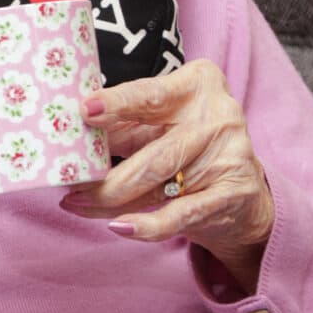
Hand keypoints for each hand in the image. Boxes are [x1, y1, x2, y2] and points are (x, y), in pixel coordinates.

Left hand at [59, 59, 274, 292]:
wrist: (243, 191)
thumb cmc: (185, 144)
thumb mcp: (156, 123)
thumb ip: (121, 124)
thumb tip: (71, 134)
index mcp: (196, 85)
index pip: (150, 94)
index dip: (117, 103)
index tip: (85, 111)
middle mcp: (218, 116)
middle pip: (153, 152)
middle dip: (106, 175)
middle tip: (69, 184)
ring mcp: (229, 156)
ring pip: (158, 186)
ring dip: (110, 200)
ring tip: (76, 204)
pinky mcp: (232, 195)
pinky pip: (180, 215)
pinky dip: (146, 226)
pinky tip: (118, 227)